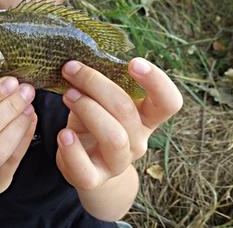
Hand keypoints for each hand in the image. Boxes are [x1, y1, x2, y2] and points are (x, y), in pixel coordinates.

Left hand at [56, 58, 182, 190]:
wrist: (84, 162)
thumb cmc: (94, 120)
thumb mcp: (100, 99)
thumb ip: (99, 82)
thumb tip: (79, 55)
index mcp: (146, 117)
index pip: (168, 102)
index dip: (157, 82)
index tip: (133, 62)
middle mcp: (138, 140)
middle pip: (126, 109)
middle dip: (96, 83)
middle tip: (71, 69)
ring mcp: (118, 162)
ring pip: (113, 136)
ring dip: (87, 109)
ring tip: (67, 95)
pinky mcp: (94, 178)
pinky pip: (85, 168)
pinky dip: (72, 150)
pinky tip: (63, 134)